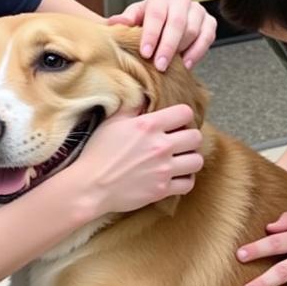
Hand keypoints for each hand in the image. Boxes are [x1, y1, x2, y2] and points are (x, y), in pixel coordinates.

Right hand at [70, 104, 202, 215]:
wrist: (90, 186)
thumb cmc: (97, 152)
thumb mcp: (112, 122)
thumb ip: (133, 107)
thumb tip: (145, 96)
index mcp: (148, 125)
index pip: (185, 113)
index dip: (182, 116)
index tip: (175, 122)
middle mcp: (160, 146)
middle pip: (195, 137)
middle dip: (189, 137)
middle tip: (179, 141)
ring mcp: (163, 169)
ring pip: (197, 161)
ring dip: (190, 158)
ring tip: (180, 158)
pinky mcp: (162, 189)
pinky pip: (188, 183)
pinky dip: (185, 179)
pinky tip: (177, 175)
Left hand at [109, 0, 216, 70]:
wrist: (166, 25)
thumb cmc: (148, 22)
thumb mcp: (135, 20)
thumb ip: (126, 21)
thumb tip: (115, 23)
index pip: (156, 14)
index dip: (151, 34)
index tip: (145, 52)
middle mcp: (181, 0)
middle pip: (177, 22)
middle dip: (167, 46)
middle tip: (160, 65)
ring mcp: (197, 10)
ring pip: (193, 30)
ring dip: (181, 50)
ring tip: (170, 66)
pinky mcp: (209, 22)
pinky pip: (207, 37)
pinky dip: (197, 52)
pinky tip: (186, 64)